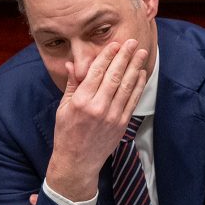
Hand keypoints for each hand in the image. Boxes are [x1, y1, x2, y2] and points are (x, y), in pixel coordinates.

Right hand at [46, 40, 147, 201]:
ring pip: (126, 86)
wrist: (77, 161)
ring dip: (135, 67)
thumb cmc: (67, 134)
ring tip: (141, 53)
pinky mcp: (121, 124)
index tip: (115, 44)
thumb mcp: (63, 108)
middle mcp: (97, 107)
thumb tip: (72, 64)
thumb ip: (72, 85)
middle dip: (124, 57)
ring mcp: (112, 116)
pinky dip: (138, 86)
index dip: (107, 56)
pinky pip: (132, 100)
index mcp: (81, 101)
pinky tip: (141, 74)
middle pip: (114, 76)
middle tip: (132, 42)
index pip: (96, 72)